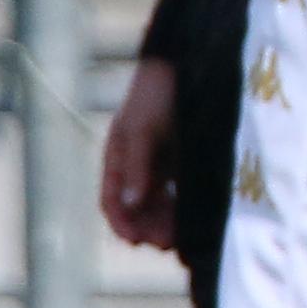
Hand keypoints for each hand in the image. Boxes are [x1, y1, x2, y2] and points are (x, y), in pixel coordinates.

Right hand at [98, 56, 183, 251]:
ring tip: (181, 237)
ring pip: (159, 205)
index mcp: (118, 156)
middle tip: (164, 243)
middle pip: (137, 208)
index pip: (112, 199)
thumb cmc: (157, 93)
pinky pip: (179, 194)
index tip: (134, 241)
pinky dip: (183, 209)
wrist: (190, 64)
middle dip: (148, 228)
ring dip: (166, 223)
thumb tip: (131, 204)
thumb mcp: (142, 129)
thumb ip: (136, 167)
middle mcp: (138, 165)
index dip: (121, 222)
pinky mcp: (185, 162)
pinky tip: (194, 219)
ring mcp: (161, 165)